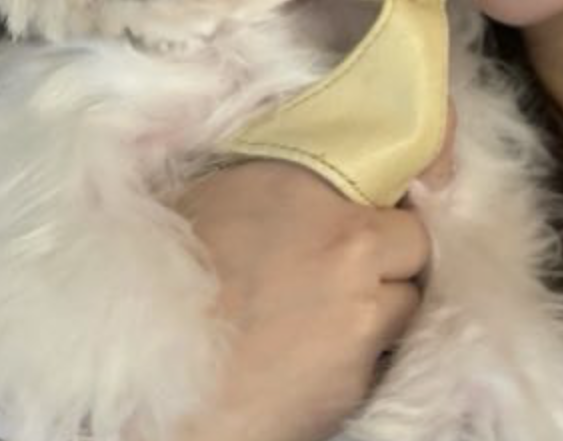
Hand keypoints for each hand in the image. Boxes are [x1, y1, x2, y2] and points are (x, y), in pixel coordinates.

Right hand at [172, 107, 456, 440]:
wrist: (149, 378)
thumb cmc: (167, 283)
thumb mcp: (219, 195)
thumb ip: (283, 181)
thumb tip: (312, 183)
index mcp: (314, 189)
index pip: (394, 185)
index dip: (379, 205)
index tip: (366, 215)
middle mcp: (351, 247)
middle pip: (413, 245)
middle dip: (390, 257)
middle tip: (351, 269)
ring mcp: (362, 318)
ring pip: (406, 304)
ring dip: (381, 306)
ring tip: (331, 316)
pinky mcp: (356, 381)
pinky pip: (382, 356)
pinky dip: (361, 355)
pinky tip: (315, 354)